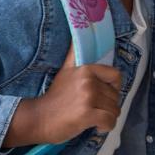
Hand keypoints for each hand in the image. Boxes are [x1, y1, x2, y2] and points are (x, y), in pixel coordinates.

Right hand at [4, 44, 121, 146]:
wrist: (38, 118)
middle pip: (116, 95)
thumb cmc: (55, 98)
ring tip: (91, 118)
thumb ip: (74, 53)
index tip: (101, 95)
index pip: (116, 76)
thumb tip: (77, 26)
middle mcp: (88, 80)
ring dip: (107, 117)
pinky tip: (95, 126)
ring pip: (114, 110)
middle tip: (91, 109)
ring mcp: (88, 97)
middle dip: (107, 105)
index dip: (112, 87)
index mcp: (86, 68)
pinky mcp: (87, 114)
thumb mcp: (65, 70)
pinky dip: (106, 127)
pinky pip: (110, 121)